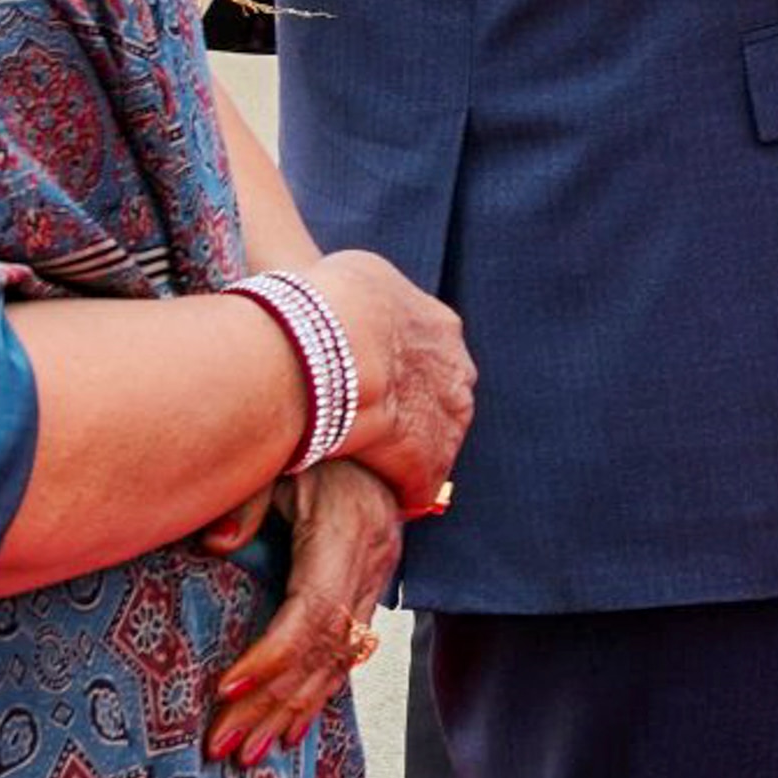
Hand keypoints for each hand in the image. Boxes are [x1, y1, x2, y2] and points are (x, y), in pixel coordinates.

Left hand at [205, 460, 403, 764]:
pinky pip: (350, 652)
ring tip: (248, 754)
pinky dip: (319, 694)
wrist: (371, 414)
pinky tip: (293, 728)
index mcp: (346, 532)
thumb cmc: (316, 439)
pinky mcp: (375, 586)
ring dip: (292, 711)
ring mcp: (378, 578)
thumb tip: (215, 546)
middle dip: (271, 704)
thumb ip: (246, 499)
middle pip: (324, 651)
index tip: (226, 691)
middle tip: (223, 747)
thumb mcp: (278, 457)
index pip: (314, 612)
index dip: (272, 658)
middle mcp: (371, 562)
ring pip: (339, 661)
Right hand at [298, 247, 472, 517]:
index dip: (404, 371)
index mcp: (437, 324)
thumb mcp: (349, 278)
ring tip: (381, 470)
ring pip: (438, 439)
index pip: (431, 352)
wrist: (333, 343)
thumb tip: (335, 302)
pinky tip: (385, 500)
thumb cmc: (324, 302)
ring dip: (414, 455)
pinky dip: (405, 491)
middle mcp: (452, 367)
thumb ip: (357, 298)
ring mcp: (444, 413)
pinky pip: (421, 480)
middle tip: (380, 431)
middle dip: (419, 413)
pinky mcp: (425, 456)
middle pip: (444, 396)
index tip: (380, 385)